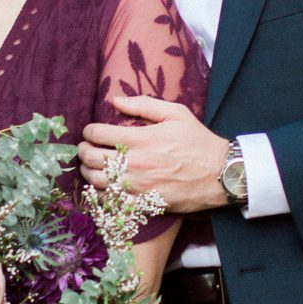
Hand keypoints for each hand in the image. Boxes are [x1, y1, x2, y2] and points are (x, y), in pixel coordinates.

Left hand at [79, 95, 234, 215]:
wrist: (220, 174)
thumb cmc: (198, 142)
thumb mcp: (176, 114)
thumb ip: (143, 104)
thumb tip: (115, 100)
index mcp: (141, 138)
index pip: (98, 133)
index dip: (88, 131)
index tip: (91, 132)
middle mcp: (135, 162)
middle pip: (91, 157)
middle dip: (82, 151)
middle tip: (85, 148)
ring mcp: (138, 185)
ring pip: (96, 180)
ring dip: (87, 171)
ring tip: (91, 166)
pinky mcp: (143, 203)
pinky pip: (110, 201)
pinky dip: (101, 193)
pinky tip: (103, 186)